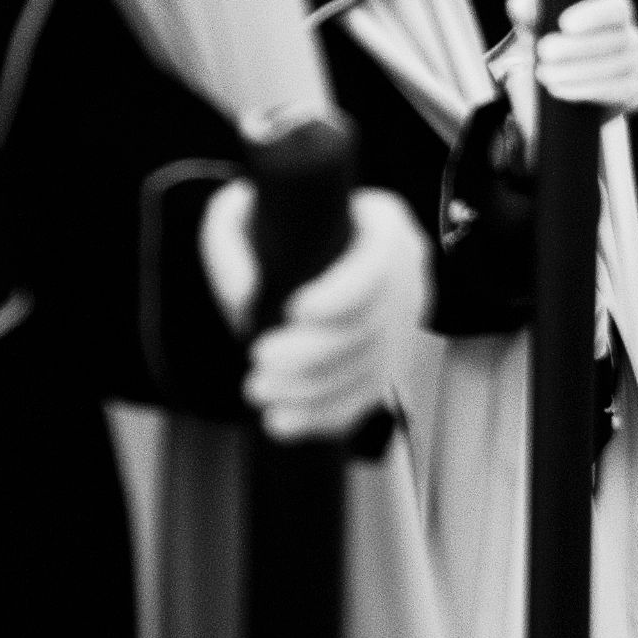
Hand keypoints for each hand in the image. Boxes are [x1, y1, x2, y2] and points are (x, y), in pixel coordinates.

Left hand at [203, 185, 430, 440]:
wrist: (293, 256)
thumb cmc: (270, 228)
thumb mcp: (239, 216)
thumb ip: (232, 245)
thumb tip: (245, 297)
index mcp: (381, 226)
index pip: (379, 261)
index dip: (344, 291)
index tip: (294, 310)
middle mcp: (405, 274)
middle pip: (373, 324)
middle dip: (315, 352)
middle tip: (260, 357)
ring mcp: (404, 322)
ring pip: (370, 367)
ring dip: (313, 389)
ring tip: (258, 390)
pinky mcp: (390, 361)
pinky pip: (368, 396)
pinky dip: (325, 415)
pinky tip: (283, 421)